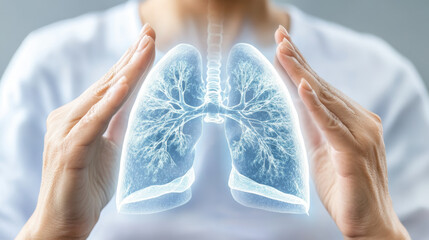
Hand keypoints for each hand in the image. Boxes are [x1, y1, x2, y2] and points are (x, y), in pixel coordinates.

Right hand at [16, 24, 155, 239]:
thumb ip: (118, 122)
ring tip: (144, 49)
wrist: (65, 220)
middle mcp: (69, 117)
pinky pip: (93, 122)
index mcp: (80, 116)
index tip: (147, 40)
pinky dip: (108, 103)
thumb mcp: (110, 146)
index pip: (109, 84)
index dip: (129, 62)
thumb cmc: (86, 184)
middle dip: (130, 57)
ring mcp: (66, 132)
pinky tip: (123, 86)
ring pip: (101, 96)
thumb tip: (134, 100)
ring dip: (125, 72)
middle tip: (150, 32)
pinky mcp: (70, 150)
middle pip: (106, 82)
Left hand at [275, 26, 409, 239]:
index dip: (300, 65)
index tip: (283, 44)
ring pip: (326, 99)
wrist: (368, 223)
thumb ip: (311, 125)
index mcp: (352, 121)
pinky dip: (316, 105)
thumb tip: (294, 101)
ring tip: (284, 51)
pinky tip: (302, 86)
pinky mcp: (354, 153)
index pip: (321, 88)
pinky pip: (331, 125)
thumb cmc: (344, 187)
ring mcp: (360, 136)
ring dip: (302, 74)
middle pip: (322, 86)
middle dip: (298, 60)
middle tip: (279, 35)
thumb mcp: (321, 150)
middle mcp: (360, 122)